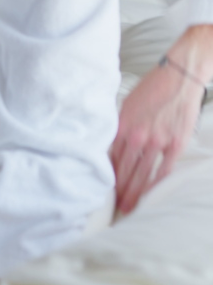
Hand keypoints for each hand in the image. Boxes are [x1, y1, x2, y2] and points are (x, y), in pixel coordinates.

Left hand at [111, 62, 201, 213]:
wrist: (179, 76)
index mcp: (123, 123)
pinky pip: (163, 170)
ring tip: (129, 207)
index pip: (111, 155)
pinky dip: (156, 185)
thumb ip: (121, 124)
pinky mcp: (175, 144)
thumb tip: (113, 142)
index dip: (108, 174)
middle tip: (115, 207)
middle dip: (119, 190)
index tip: (104, 187)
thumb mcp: (128, 102)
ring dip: (134, 193)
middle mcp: (138, 134)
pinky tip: (150, 196)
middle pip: (124, 169)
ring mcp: (157, 141)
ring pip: (142, 174)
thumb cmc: (153, 86)